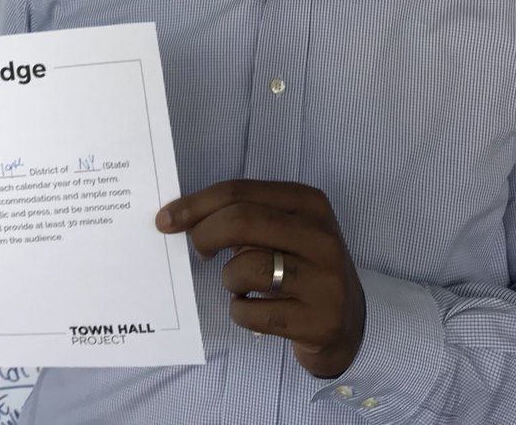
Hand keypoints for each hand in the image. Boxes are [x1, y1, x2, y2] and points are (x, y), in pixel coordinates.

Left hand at [156, 179, 364, 377]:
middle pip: (242, 220)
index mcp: (309, 203)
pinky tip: (254, 309)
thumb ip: (246, 217)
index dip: (196, 204)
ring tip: (240, 285)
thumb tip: (182, 216)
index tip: (166, 219)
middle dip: (205, 234)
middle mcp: (321, 236)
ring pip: (247, 268)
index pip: (240, 191)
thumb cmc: (302, 268)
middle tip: (197, 251)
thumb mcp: (286, 230)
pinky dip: (240, 312)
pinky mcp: (318, 321)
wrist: (349, 324)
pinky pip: (253, 312)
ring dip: (229, 280)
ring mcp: (323, 280)